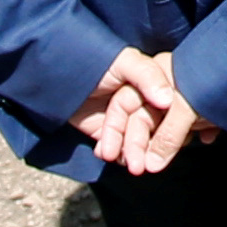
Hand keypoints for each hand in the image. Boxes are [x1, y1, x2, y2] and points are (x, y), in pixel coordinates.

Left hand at [71, 49, 198, 176]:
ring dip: (132, 155)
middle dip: (145, 147)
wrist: (57, 76)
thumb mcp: (125, 62)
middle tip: (140, 165)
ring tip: (129, 164)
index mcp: (154, 84)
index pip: (167, 109)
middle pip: (151, 129)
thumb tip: (168, 100)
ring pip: (137, 142)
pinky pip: (119, 149)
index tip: (169, 142)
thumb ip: (148, 76)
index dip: (167, 127)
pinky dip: (116, 154)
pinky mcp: (108, 133)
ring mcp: (125, 119)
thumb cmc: (96, 62)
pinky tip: (110, 155)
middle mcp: (144, 102)